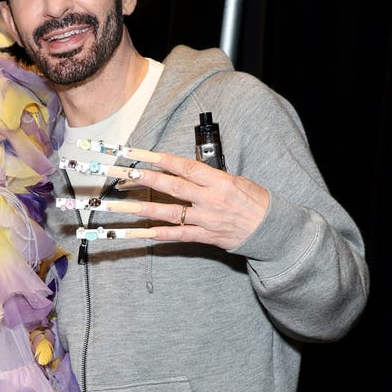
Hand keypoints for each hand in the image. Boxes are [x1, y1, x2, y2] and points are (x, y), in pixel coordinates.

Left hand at [108, 152, 269, 252]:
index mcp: (219, 181)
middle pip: (172, 187)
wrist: (271, 229)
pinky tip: (140, 232)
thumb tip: (186, 168)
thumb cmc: (254, 201)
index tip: (142, 154)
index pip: (186, 167)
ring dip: (144, 208)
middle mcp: (210, 200)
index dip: (162, 160)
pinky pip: (178, 236)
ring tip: (121, 205)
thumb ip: (210, 176)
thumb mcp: (236, 180)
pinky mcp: (205, 236)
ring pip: (170, 212)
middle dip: (146, 179)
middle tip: (124, 174)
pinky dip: (159, 234)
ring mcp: (206, 220)